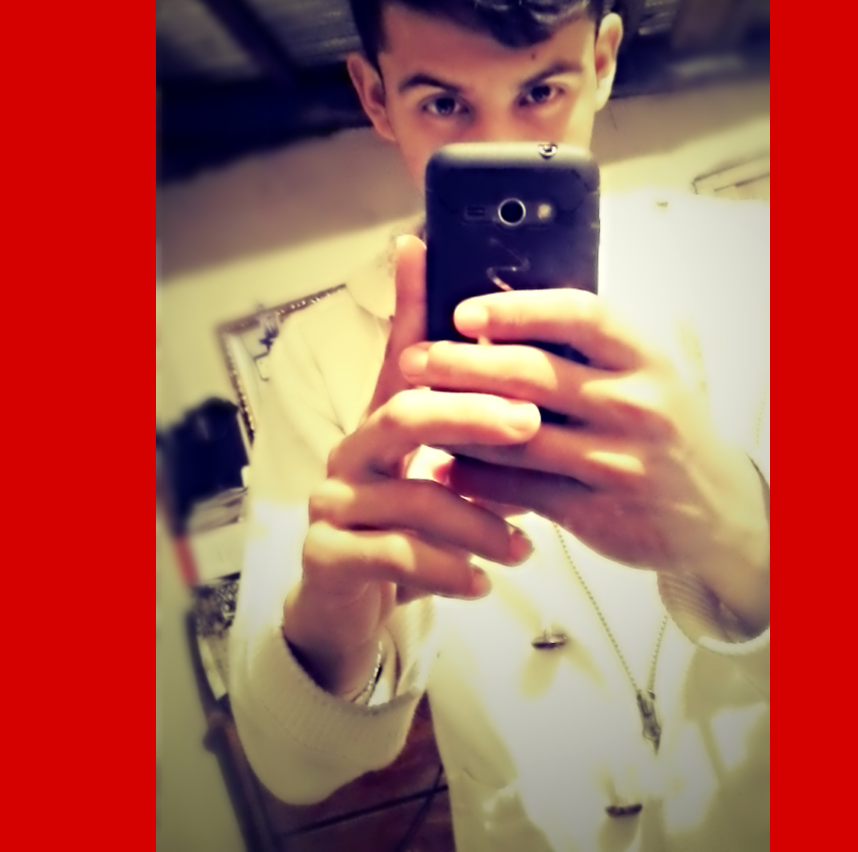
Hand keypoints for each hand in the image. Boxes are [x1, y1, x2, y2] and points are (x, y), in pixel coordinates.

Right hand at [282, 236, 538, 697]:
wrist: (349, 608)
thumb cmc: (403, 529)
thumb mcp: (436, 473)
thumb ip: (463, 427)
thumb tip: (516, 387)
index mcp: (380, 422)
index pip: (399, 354)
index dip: (410, 303)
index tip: (423, 249)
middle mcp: (350, 452)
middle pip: (405, 414)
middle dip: (471, 414)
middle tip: (530, 422)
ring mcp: (333, 503)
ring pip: (412, 495)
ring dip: (477, 520)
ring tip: (524, 546)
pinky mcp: (327, 555)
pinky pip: (396, 556)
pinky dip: (448, 569)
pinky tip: (482, 582)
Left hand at [399, 288, 768, 632]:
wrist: (717, 510)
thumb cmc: (663, 424)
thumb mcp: (644, 373)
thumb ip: (586, 347)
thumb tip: (496, 313)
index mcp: (645, 357)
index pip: (579, 315)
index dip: (516, 309)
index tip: (463, 311)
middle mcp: (636, 405)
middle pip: (533, 375)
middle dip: (462, 364)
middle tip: (413, 358)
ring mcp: (618, 462)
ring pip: (517, 437)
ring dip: (456, 421)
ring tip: (410, 408)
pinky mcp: (598, 511)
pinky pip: (521, 489)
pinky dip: (475, 477)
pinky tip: (443, 466)